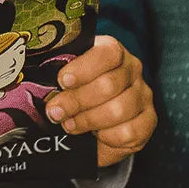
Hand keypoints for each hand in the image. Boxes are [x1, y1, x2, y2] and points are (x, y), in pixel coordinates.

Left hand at [46, 35, 155, 166]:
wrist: (92, 123)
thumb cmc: (74, 92)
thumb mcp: (65, 79)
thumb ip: (57, 76)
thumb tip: (40, 86)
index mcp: (112, 51)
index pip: (107, 53)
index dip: (83, 68)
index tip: (62, 81)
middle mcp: (132, 70)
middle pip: (108, 85)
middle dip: (76, 101)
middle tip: (55, 111)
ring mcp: (143, 95)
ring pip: (118, 110)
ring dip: (88, 120)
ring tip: (69, 124)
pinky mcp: (149, 121)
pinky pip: (129, 132)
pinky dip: (107, 137)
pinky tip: (95, 134)